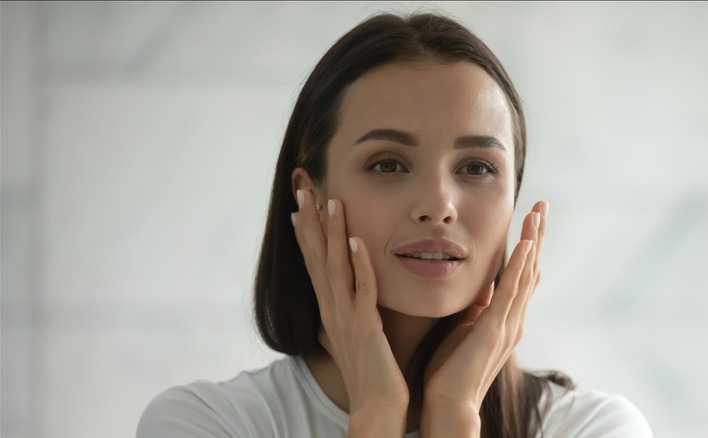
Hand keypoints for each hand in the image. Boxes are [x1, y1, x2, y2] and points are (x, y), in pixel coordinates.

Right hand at [291, 190, 408, 434]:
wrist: (376, 407)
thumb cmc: (369, 374)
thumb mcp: (350, 342)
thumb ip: (341, 324)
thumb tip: (328, 320)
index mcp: (331, 310)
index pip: (314, 265)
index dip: (305, 235)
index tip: (299, 207)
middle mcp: (332, 309)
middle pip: (316, 258)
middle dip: (310, 223)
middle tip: (304, 190)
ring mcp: (347, 317)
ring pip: (335, 267)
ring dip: (332, 233)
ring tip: (332, 201)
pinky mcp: (365, 326)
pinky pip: (361, 289)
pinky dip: (358, 264)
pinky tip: (355, 241)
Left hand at [420, 201, 547, 435]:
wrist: (448, 403)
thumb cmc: (452, 369)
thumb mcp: (465, 328)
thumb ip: (477, 308)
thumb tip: (481, 287)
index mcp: (505, 318)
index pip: (522, 274)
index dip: (529, 246)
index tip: (531, 218)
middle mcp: (513, 319)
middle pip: (532, 269)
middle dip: (537, 236)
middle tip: (543, 205)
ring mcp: (507, 324)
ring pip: (526, 275)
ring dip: (533, 242)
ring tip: (538, 214)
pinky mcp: (494, 330)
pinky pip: (511, 293)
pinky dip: (520, 267)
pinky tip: (526, 244)